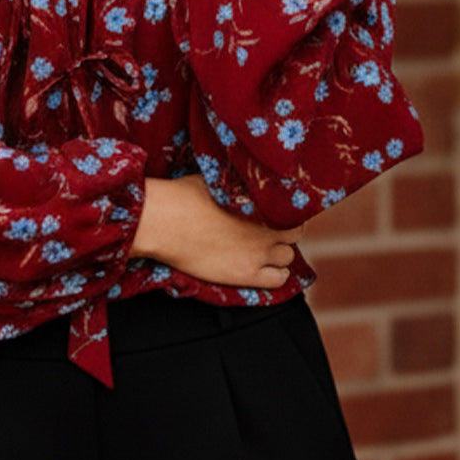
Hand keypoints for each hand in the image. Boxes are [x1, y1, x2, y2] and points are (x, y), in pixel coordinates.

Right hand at [133, 175, 299, 288]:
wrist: (165, 223)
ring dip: (280, 254)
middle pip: (294, 235)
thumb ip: (238, 184)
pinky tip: (265, 269)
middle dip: (284, 233)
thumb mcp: (217, 180)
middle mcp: (266, 229)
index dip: (286, 213)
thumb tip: (243, 179)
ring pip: (288, 258)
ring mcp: (257, 254)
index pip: (293, 211)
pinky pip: (277, 280)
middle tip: (269, 232)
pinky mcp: (244, 275)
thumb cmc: (184, 196)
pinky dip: (276, 275)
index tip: (276, 213)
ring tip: (265, 251)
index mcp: (261, 204)